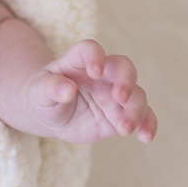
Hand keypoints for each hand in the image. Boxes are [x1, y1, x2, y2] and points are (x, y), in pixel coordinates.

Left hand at [27, 39, 156, 143]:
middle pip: (122, 66)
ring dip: (136, 109)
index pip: (90, 49)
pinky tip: (145, 137)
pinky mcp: (122, 113)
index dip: (95, 56)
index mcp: (78, 61)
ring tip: (124, 129)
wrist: (53, 115)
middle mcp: (102, 74)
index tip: (95, 71)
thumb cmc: (44, 96)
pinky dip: (148, 124)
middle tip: (119, 98)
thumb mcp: (39, 92)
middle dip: (126, 80)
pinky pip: (143, 115)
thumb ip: (50, 88)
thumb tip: (67, 90)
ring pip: (136, 93)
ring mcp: (114, 93)